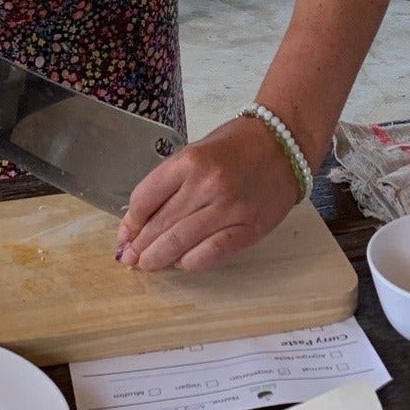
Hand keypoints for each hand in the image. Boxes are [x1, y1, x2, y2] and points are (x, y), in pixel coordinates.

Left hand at [115, 115, 301, 271]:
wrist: (284, 144)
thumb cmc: (237, 144)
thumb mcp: (198, 150)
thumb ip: (172, 182)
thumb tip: (141, 218)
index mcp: (190, 161)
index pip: (146, 197)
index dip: (131, 220)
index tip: (125, 233)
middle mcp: (206, 185)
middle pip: (160, 224)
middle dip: (139, 246)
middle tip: (129, 258)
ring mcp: (228, 210)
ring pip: (179, 244)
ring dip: (158, 259)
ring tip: (147, 265)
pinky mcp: (247, 229)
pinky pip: (209, 254)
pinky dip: (189, 263)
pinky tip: (180, 263)